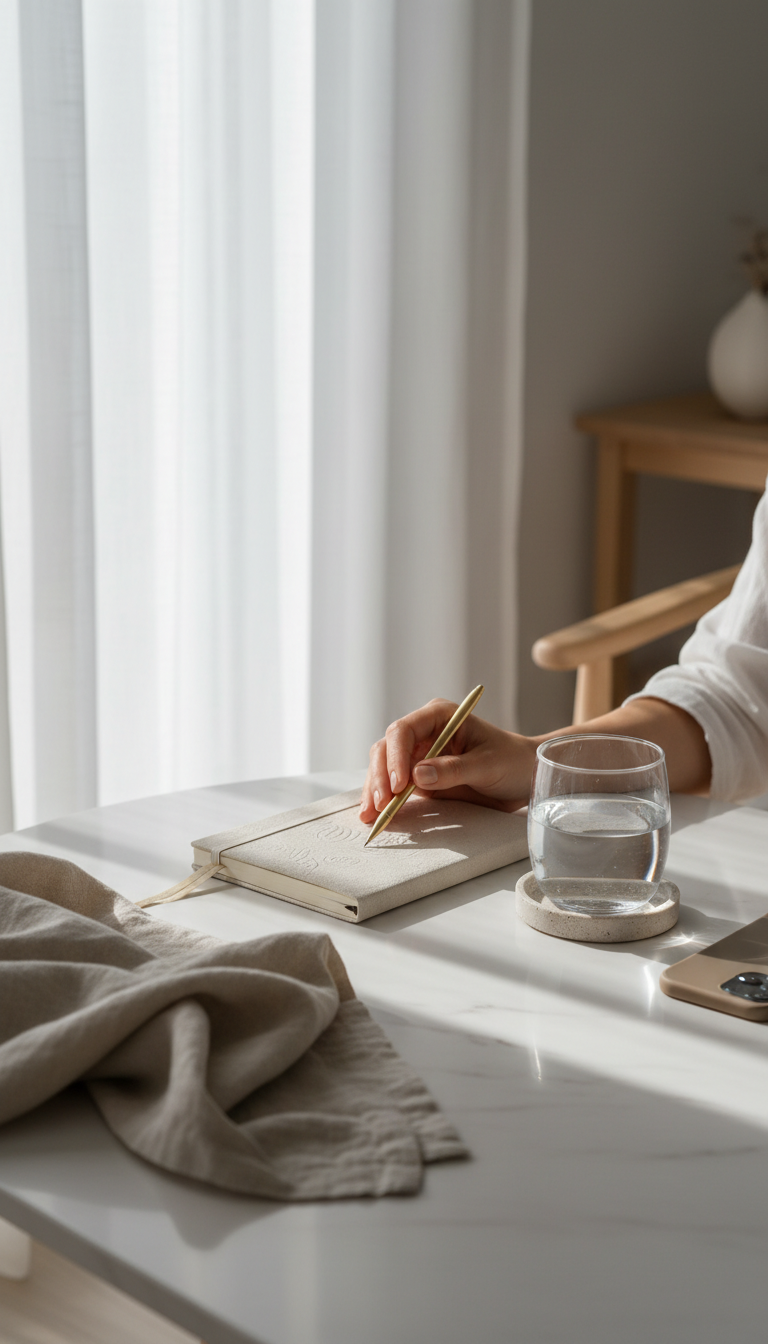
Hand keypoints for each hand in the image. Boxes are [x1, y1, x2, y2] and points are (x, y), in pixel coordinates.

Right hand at [359, 698, 536, 821]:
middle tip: (381, 805)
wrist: (522, 776)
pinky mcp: (418, 776)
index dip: (396, 757)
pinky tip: (375, 815)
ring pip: (384, 767)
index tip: (400, 784)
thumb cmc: (511, 761)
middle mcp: (424, 732)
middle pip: (387, 749)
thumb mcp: (487, 765)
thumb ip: (453, 770)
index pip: (404, 731)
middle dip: (380, 777)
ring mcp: (418, 754)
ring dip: (375, 790)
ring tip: (370, 815)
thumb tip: (417, 775)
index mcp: (439, 716)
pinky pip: (394, 786)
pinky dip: (384, 799)